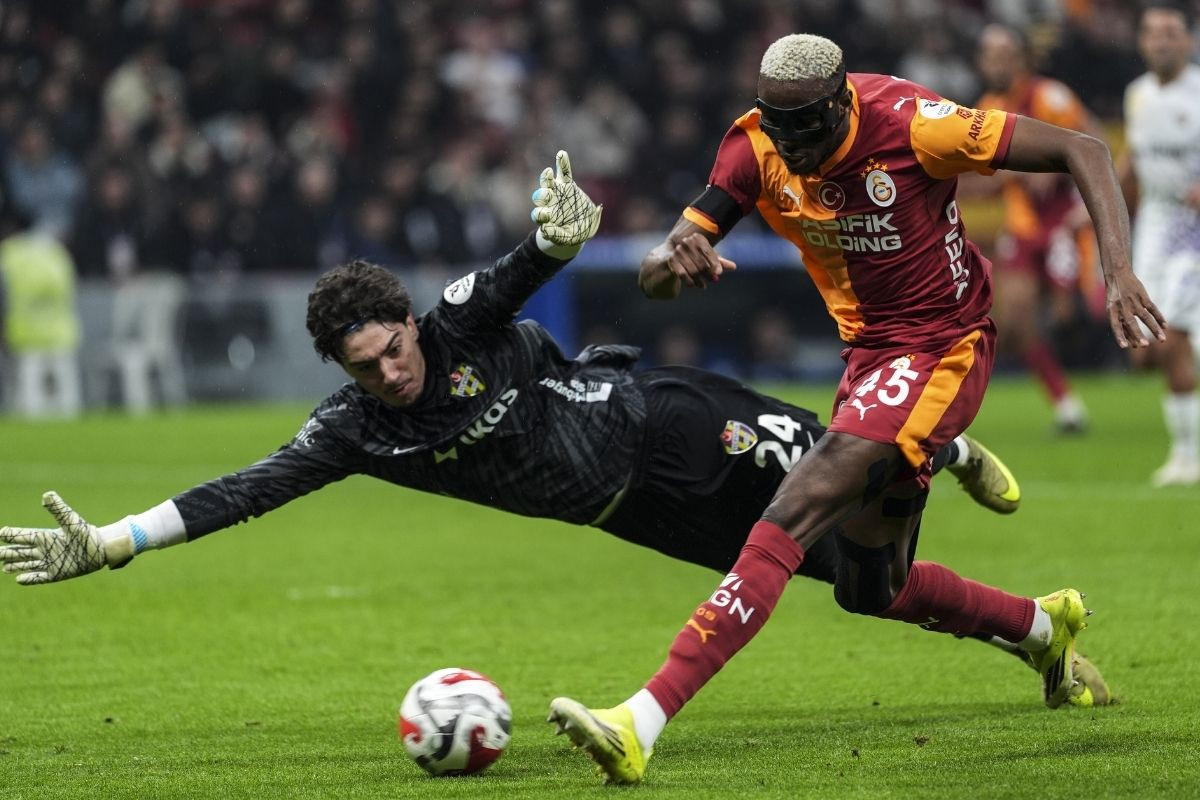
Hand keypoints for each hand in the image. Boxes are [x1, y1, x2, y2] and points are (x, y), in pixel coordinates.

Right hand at [0, 492, 133, 584]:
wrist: (102, 549)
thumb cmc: (86, 533)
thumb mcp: (70, 520)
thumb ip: (58, 509)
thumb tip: (46, 494)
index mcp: (45, 536)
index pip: (23, 535)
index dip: (10, 534)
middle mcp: (45, 550)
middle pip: (20, 551)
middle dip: (6, 552)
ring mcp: (50, 562)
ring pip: (26, 564)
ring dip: (15, 565)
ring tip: (4, 567)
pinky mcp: (56, 574)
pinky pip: (39, 577)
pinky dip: (29, 579)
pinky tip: (19, 579)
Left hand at [530, 150, 602, 248]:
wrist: (585, 226)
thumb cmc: (572, 234)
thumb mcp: (565, 238)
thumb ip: (555, 235)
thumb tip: (545, 230)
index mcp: (546, 217)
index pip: (538, 214)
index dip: (540, 215)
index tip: (546, 217)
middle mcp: (548, 203)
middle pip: (540, 196)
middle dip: (542, 195)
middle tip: (546, 196)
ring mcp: (557, 192)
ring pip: (548, 183)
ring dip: (546, 178)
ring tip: (547, 173)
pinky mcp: (568, 186)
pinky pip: (565, 173)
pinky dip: (563, 163)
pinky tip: (561, 154)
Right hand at [663, 231, 736, 289]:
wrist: (665, 262)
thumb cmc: (689, 260)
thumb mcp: (704, 260)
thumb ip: (718, 263)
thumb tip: (734, 267)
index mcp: (697, 238)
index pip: (709, 252)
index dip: (715, 263)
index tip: (719, 273)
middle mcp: (687, 242)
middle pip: (702, 261)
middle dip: (709, 273)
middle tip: (714, 280)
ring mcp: (678, 251)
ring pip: (694, 269)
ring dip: (699, 280)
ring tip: (703, 286)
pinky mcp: (670, 260)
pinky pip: (683, 273)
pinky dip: (689, 281)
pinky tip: (692, 285)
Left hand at [1106, 270, 1166, 347]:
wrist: (1117, 275)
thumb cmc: (1115, 298)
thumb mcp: (1112, 310)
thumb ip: (1121, 325)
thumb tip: (1131, 344)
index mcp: (1112, 311)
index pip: (1115, 326)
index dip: (1120, 336)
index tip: (1125, 347)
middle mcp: (1122, 307)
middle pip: (1131, 323)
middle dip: (1138, 335)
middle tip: (1144, 346)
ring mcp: (1133, 301)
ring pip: (1145, 317)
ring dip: (1154, 329)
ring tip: (1162, 339)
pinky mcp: (1143, 296)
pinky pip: (1152, 308)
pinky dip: (1159, 317)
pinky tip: (1165, 326)